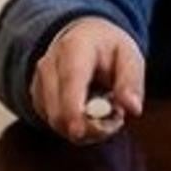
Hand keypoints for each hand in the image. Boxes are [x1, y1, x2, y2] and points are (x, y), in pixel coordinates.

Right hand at [30, 16, 143, 143]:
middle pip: (58, 110)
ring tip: (107, 109)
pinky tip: (91, 112)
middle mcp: (49, 65)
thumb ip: (131, 81)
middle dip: (90, 127)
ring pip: (56, 122)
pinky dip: (76, 126)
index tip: (79, 132)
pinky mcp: (37, 98)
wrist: (84, 38)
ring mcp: (38, 82)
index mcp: (74, 48)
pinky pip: (55, 124)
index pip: (70, 81)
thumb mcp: (129, 56)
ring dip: (86, 128)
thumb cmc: (109, 49)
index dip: (72, 108)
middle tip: (118, 118)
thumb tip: (133, 108)